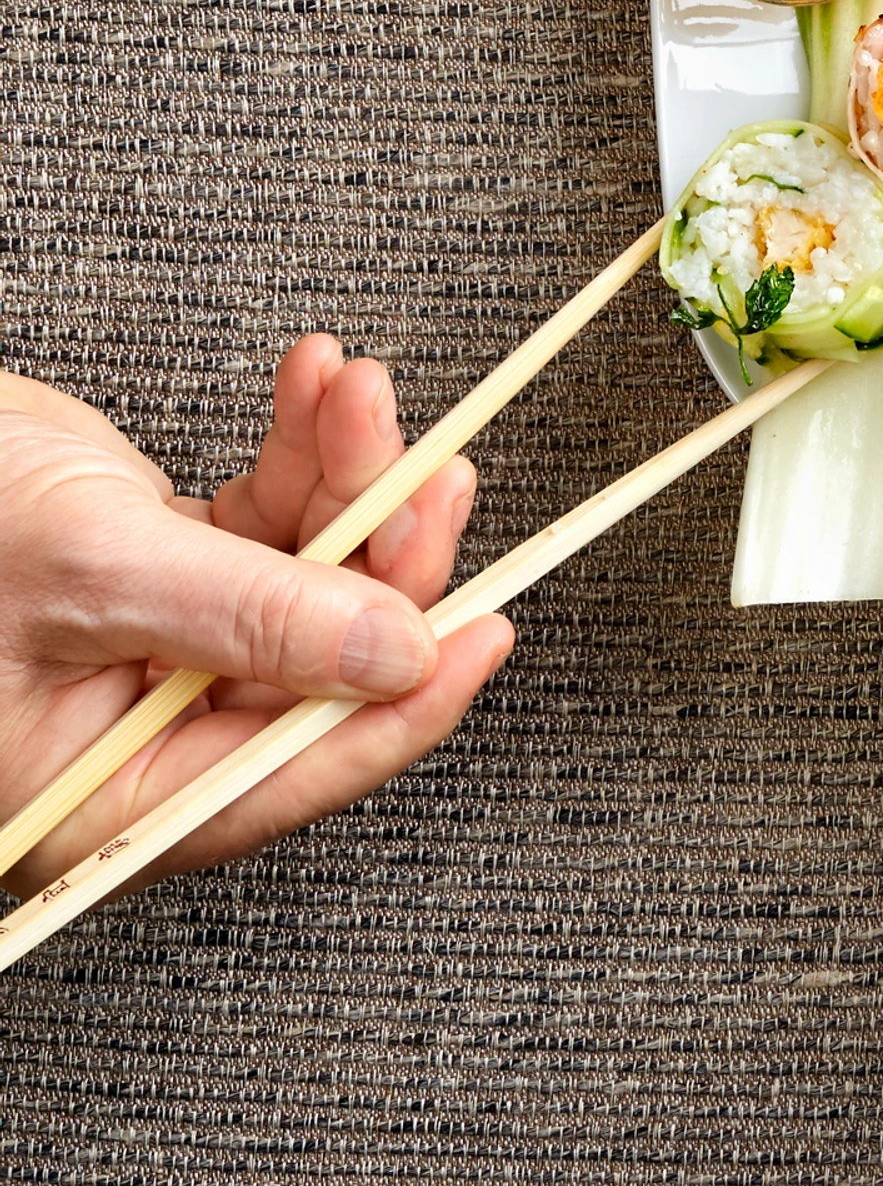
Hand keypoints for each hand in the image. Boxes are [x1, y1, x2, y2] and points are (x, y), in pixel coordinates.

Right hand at [0, 341, 511, 898]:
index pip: (281, 774)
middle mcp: (133, 742)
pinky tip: (319, 388)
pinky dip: (300, 457)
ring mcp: (152, 659)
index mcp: (98, 798)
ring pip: (304, 587)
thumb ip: (248, 618)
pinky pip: (263, 529)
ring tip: (356, 393)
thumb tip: (396, 655)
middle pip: (315, 672)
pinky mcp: (159, 579)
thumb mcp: (90, 570)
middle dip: (382, 560)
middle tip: (433, 474)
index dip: (401, 706)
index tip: (488, 631)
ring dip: (348, 485)